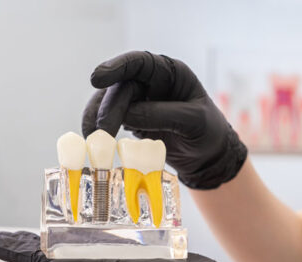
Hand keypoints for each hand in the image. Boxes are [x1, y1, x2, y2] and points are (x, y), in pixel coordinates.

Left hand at [0, 231, 271, 261]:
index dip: (16, 251)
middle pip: (56, 252)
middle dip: (31, 240)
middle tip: (10, 229)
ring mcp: (118, 260)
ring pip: (81, 242)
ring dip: (61, 228)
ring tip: (47, 213)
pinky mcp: (136, 252)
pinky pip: (108, 235)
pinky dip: (96, 223)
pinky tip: (96, 212)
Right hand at [82, 51, 247, 189]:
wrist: (208, 157)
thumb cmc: (208, 133)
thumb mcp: (194, 122)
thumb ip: (164, 115)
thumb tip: (127, 115)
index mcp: (170, 73)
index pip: (140, 63)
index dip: (117, 67)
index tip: (97, 79)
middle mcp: (152, 83)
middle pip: (121, 88)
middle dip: (108, 109)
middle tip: (102, 133)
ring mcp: (140, 101)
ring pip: (110, 103)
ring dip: (98, 119)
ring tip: (93, 139)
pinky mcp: (133, 120)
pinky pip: (112, 120)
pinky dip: (101, 130)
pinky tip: (95, 142)